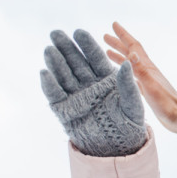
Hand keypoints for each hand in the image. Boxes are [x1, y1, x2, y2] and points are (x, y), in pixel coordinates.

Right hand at [41, 29, 145, 156]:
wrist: (117, 146)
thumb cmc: (129, 124)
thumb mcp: (132, 103)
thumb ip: (128, 84)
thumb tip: (128, 62)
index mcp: (106, 79)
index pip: (94, 58)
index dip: (86, 45)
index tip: (79, 31)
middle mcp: (89, 84)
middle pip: (75, 63)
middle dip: (66, 48)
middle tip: (56, 33)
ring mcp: (76, 95)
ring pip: (63, 75)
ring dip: (56, 62)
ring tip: (50, 49)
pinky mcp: (64, 109)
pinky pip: (55, 94)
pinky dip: (49, 84)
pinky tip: (44, 72)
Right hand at [103, 22, 176, 134]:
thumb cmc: (166, 104)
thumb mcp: (151, 86)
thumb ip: (141, 70)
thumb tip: (131, 52)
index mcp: (148, 68)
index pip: (134, 47)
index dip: (124, 35)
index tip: (113, 24)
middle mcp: (147, 71)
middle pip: (131, 53)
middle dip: (119, 43)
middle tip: (105, 35)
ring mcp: (147, 80)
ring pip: (130, 64)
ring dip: (119, 55)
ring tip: (107, 51)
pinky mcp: (146, 90)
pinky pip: (131, 75)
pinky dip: (123, 70)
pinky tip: (119, 73)